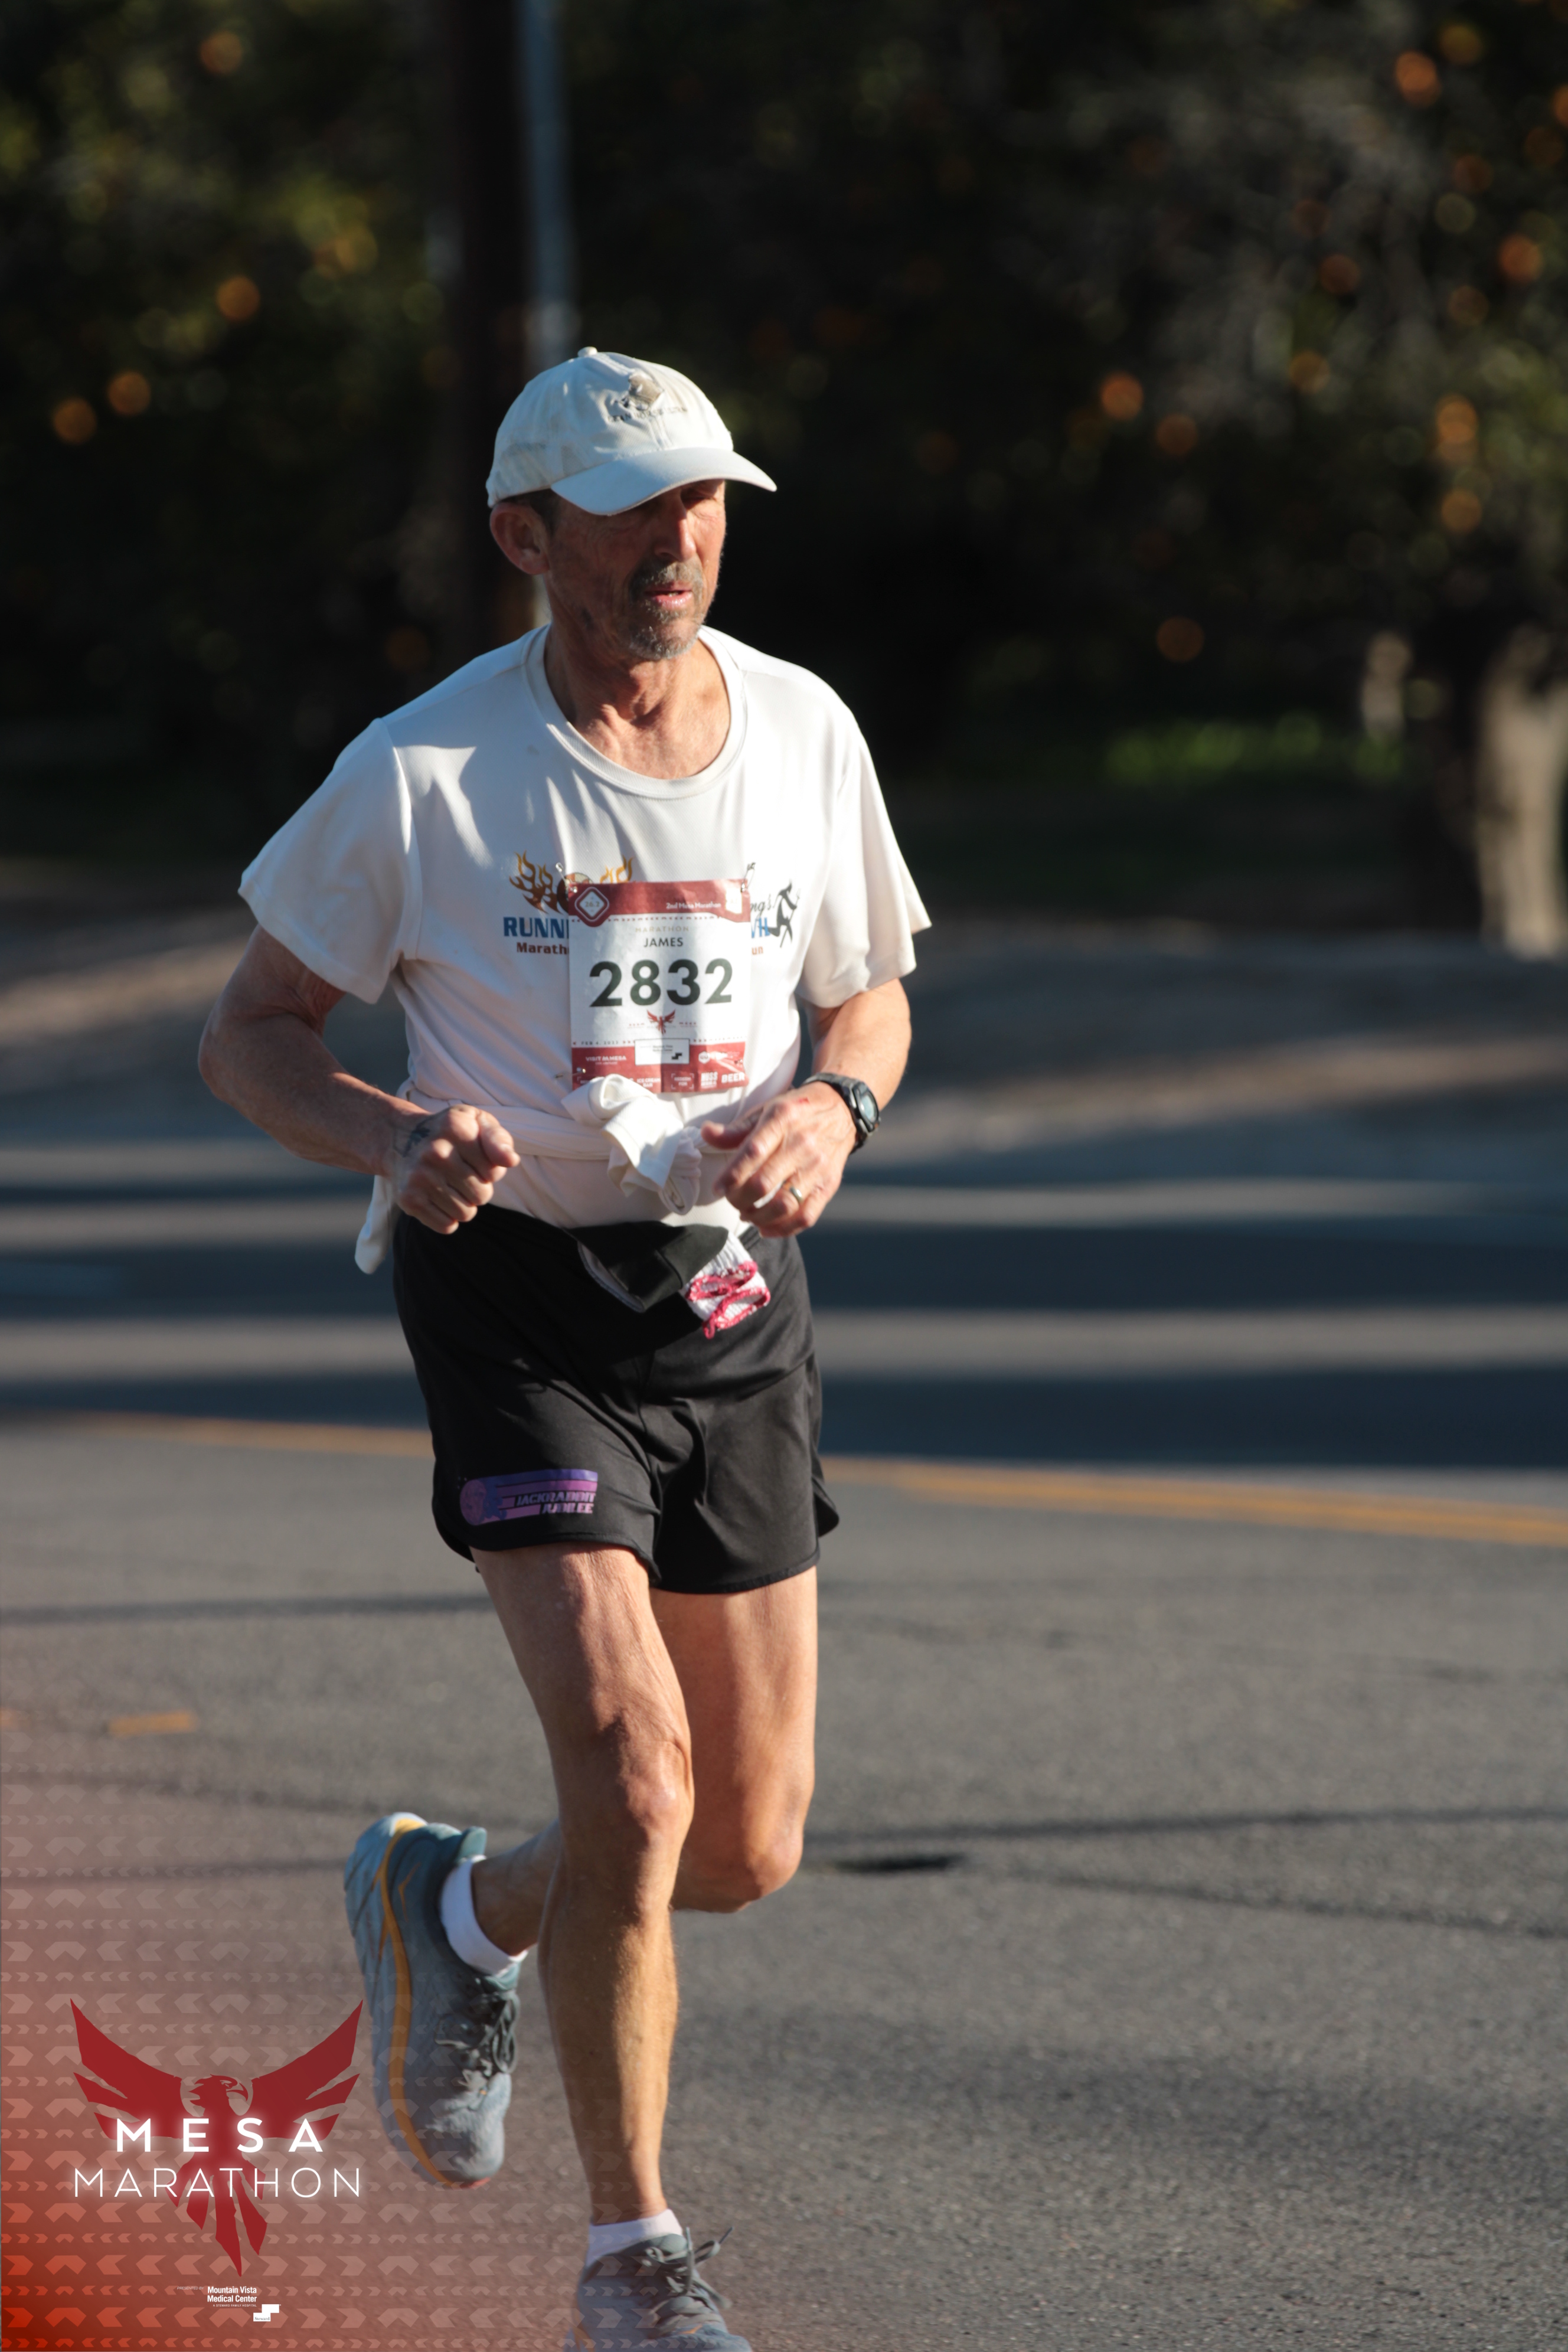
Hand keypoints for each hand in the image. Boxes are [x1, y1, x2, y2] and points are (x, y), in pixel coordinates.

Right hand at [386, 1105, 518, 1233]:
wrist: (400, 1138)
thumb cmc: (450, 1133)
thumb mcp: (476, 1121)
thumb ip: (498, 1138)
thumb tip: (510, 1161)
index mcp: (456, 1128)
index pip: (494, 1172)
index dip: (489, 1171)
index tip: (474, 1160)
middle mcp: (436, 1152)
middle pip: (482, 1195)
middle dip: (478, 1189)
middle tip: (462, 1176)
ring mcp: (419, 1177)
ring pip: (466, 1214)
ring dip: (464, 1205)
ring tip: (450, 1186)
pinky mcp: (409, 1200)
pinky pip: (446, 1226)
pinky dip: (448, 1218)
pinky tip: (438, 1198)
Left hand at [701, 1084, 856, 1236]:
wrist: (842, 1111)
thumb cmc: (798, 1111)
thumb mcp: (766, 1110)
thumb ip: (736, 1129)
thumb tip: (706, 1133)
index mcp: (782, 1119)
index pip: (752, 1153)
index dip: (731, 1175)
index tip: (718, 1187)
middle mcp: (802, 1143)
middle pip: (764, 1183)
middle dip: (740, 1199)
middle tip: (732, 1200)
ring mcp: (817, 1167)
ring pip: (784, 1204)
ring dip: (759, 1217)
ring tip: (747, 1215)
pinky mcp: (829, 1185)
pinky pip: (806, 1216)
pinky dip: (783, 1229)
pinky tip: (766, 1228)